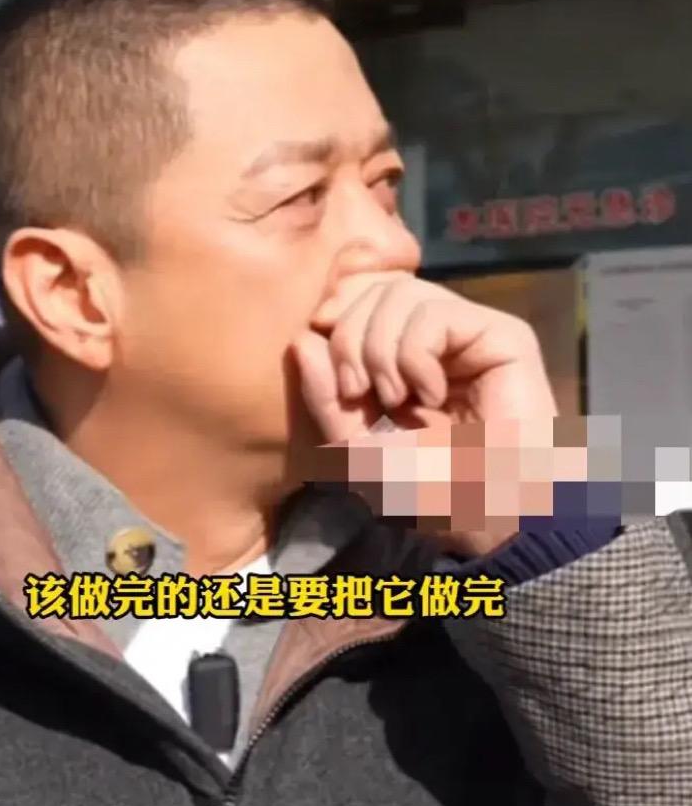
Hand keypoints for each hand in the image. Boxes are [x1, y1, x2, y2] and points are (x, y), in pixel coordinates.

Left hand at [292, 272, 558, 554]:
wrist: (482, 516)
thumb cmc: (425, 490)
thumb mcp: (356, 447)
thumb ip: (325, 397)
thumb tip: (303, 338)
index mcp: (401, 356)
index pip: (359, 299)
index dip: (336, 318)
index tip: (332, 368)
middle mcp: (436, 337)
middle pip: (375, 289)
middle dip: (351, 338)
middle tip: (357, 392)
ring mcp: (470, 333)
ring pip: (400, 293)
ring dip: (381, 350)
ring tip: (396, 399)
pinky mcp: (502, 335)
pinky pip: (434, 312)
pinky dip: (416, 356)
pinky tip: (431, 395)